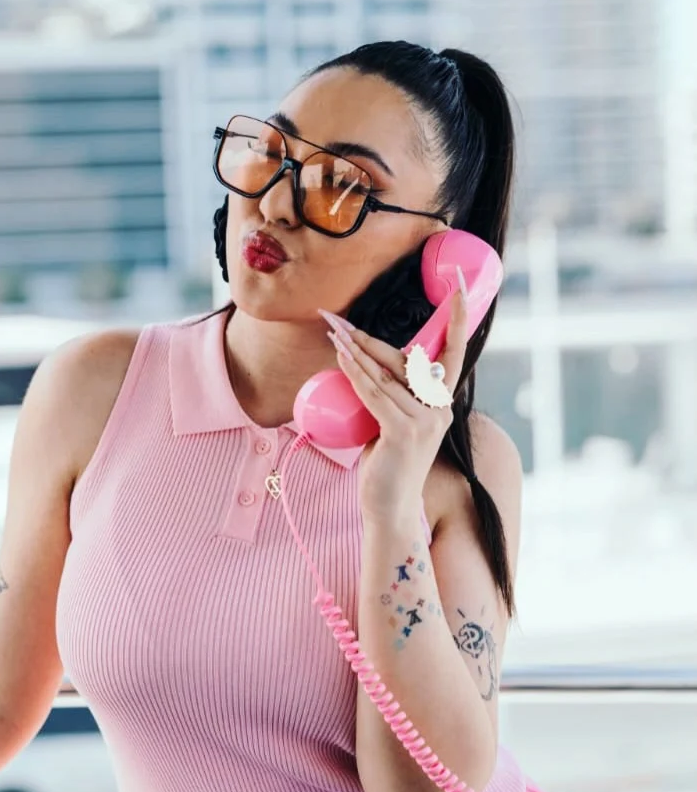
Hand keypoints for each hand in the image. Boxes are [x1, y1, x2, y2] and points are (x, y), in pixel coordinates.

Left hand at [321, 287, 466, 523]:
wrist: (390, 507)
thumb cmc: (388, 465)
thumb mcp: (395, 423)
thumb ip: (393, 396)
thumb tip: (368, 365)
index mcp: (443, 403)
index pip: (454, 352)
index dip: (459, 317)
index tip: (460, 283)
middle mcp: (440, 408)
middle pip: (406, 359)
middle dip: (369, 338)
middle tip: (338, 319)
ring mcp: (425, 420)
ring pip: (386, 375)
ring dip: (355, 351)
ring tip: (331, 333)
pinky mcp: (404, 431)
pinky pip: (375, 394)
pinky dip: (355, 373)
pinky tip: (339, 356)